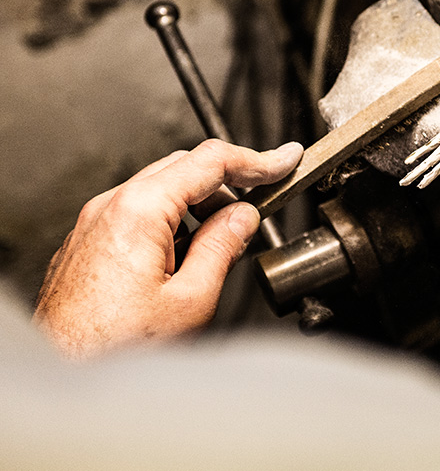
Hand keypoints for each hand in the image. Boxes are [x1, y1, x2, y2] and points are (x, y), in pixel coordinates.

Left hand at [33, 139, 302, 358]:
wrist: (64, 371)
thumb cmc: (112, 347)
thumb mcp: (191, 298)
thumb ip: (222, 248)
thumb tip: (243, 218)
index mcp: (140, 210)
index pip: (210, 161)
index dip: (257, 159)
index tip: (284, 160)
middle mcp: (110, 207)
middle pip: (184, 168)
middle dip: (230, 182)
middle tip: (265, 198)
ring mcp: (94, 223)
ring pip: (161, 189)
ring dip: (201, 203)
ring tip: (225, 242)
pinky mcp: (88, 243)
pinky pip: (138, 212)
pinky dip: (173, 220)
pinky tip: (188, 254)